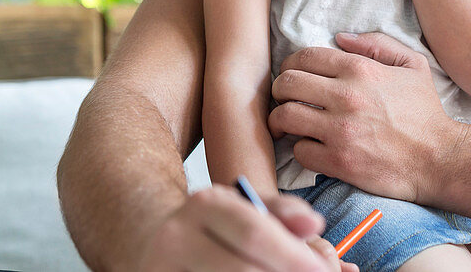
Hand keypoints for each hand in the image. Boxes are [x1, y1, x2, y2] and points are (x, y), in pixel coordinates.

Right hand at [136, 184, 347, 271]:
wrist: (149, 240)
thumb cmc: (212, 227)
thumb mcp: (243, 207)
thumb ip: (282, 212)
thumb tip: (313, 224)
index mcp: (204, 205)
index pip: (254, 232)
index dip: (293, 256)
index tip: (321, 270)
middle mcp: (176, 238)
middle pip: (243, 270)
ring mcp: (162, 270)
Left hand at [268, 32, 458, 205]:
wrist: (440, 159)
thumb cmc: (425, 112)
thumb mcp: (412, 65)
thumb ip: (377, 44)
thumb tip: (340, 37)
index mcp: (360, 69)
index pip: (304, 56)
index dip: (291, 64)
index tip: (294, 75)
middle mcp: (346, 96)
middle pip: (286, 83)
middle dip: (279, 90)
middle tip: (286, 99)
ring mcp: (340, 131)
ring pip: (284, 116)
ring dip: (281, 120)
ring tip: (288, 125)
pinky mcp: (338, 162)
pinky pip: (299, 150)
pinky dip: (301, 149)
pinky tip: (312, 147)